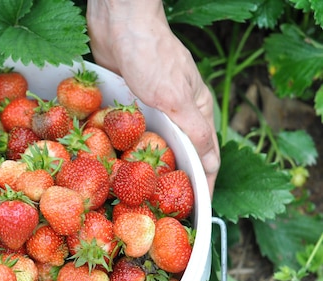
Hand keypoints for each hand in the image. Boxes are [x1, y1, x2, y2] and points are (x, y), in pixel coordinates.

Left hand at [87, 0, 219, 195]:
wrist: (119, 23)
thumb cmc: (152, 55)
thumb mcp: (176, 97)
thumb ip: (194, 131)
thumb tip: (211, 164)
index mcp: (196, 112)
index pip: (206, 159)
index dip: (202, 187)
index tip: (195, 213)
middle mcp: (175, 114)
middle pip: (177, 157)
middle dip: (170, 184)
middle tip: (159, 213)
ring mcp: (150, 110)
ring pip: (150, 148)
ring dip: (144, 171)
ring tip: (134, 198)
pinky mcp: (127, 106)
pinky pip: (127, 135)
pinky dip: (123, 151)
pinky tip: (112, 167)